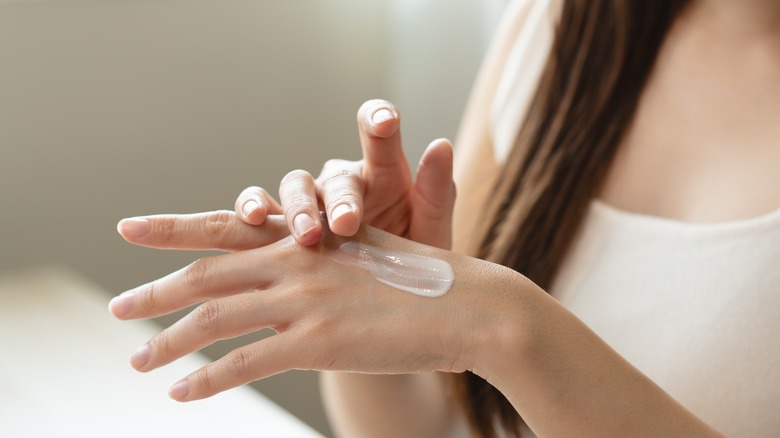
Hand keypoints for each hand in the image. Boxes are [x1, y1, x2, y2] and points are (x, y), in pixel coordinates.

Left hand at [109, 211, 501, 401]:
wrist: (471, 305)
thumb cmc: (425, 281)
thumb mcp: (369, 257)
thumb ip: (326, 261)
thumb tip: (297, 273)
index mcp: (307, 236)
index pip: (224, 227)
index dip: (172, 229)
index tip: (129, 229)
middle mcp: (297, 261)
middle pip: (205, 275)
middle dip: (154, 293)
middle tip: (117, 310)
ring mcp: (304, 299)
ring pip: (213, 320)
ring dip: (167, 342)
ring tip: (137, 361)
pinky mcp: (318, 341)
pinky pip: (244, 363)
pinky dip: (206, 381)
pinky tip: (180, 395)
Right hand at [234, 99, 455, 248]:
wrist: (383, 316)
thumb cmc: (413, 268)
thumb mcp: (433, 235)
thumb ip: (437, 191)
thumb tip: (440, 143)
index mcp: (384, 175)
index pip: (380, 135)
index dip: (379, 120)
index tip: (386, 123)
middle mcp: (344, 183)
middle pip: (335, 176)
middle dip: (340, 198)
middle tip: (347, 224)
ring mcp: (310, 204)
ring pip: (295, 187)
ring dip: (297, 208)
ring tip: (306, 237)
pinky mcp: (280, 230)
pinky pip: (260, 211)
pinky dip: (252, 210)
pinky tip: (250, 220)